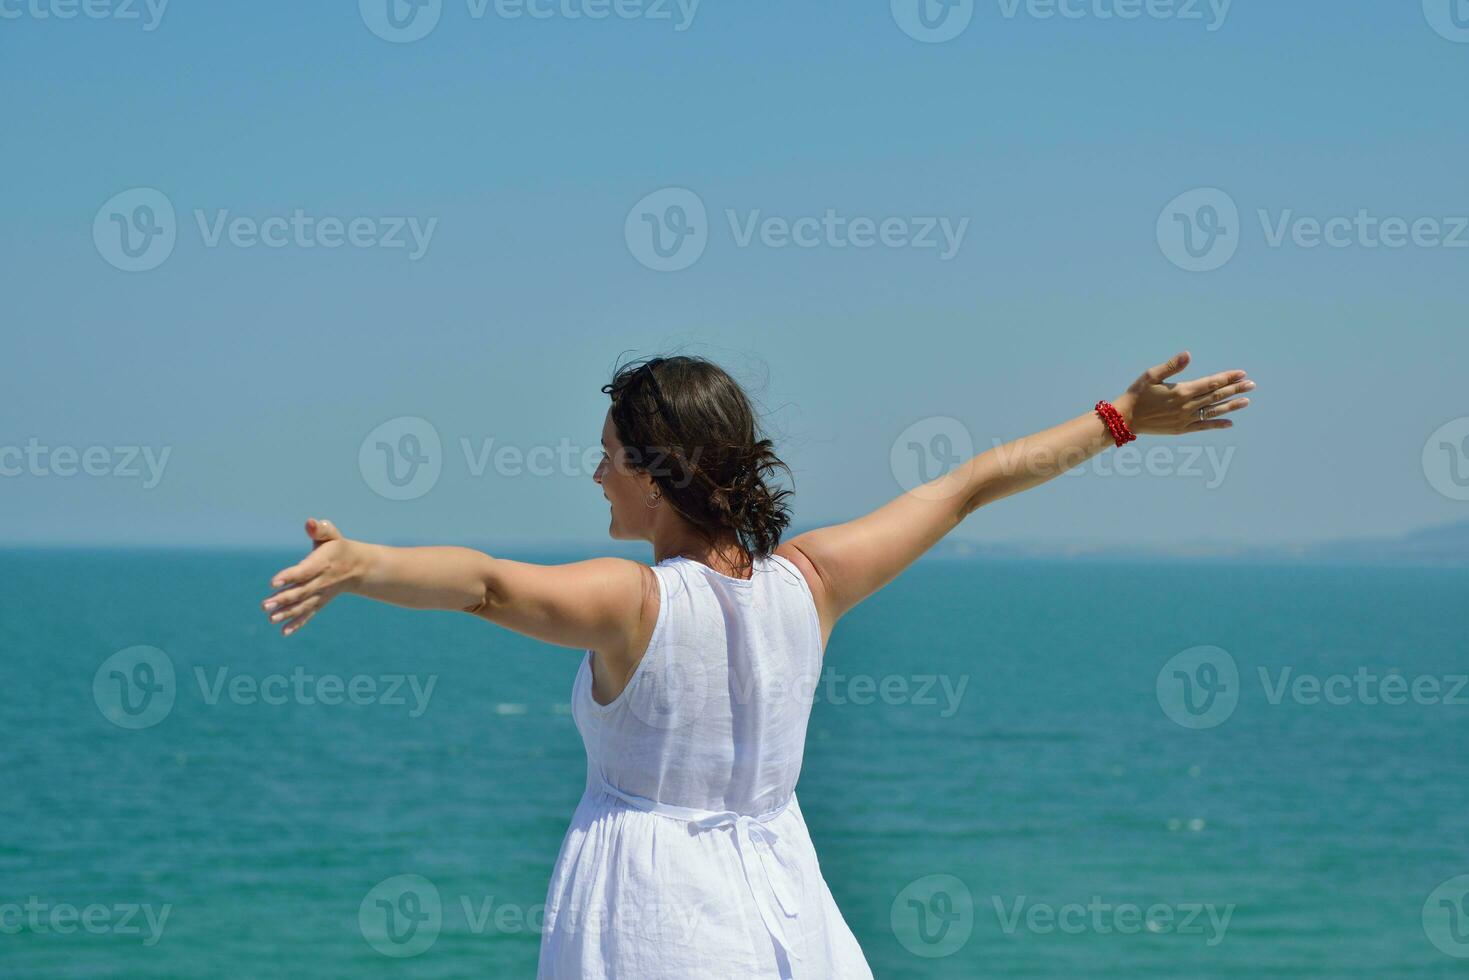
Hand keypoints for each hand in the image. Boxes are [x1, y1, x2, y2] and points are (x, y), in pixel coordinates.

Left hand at [261, 518, 365, 635]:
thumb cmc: (338, 547)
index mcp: (322, 564)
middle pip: (301, 592)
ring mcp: (321, 594)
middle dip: (282, 599)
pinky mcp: (319, 602)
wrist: (359, 567)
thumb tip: (309, 522)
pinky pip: (309, 614)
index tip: (273, 582)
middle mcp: (322, 582)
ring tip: (270, 618)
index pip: (304, 571)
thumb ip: (320, 529)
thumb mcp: (332, 534)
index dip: (289, 576)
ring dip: (287, 613)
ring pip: (303, 605)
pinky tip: (284, 632)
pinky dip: (298, 623)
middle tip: (264, 606)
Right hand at [1113, 351, 1253, 435]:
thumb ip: (1172, 366)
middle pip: (1217, 396)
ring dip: (1231, 406)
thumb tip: (1188, 355)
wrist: (1126, 418)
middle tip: (1252, 384)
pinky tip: (1230, 423)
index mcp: (1182, 391)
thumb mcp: (1151, 375)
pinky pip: (1204, 426)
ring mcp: (1186, 419)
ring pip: (1214, 411)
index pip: (1211, 383)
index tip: (1242, 373)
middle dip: (1235, 389)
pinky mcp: (1182, 429)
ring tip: (1247, 401)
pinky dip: (1217, 424)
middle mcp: (1187, 406)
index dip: (1227, 378)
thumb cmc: (1137, 394)